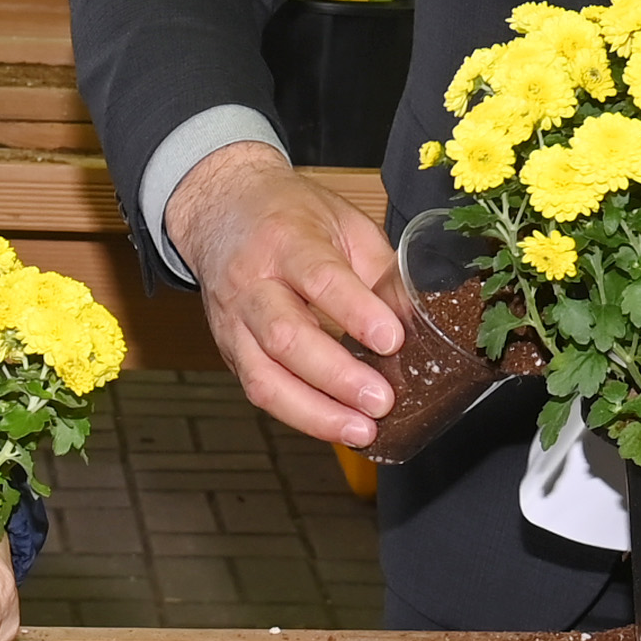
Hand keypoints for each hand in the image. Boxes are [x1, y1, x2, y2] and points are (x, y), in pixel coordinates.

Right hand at [166, 142, 398, 445]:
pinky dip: (299, 415)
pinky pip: (259, 391)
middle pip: (286, 337)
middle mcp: (251, 283)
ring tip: (361, 431)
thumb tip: (419, 322)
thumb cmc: (290, 215)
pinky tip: (335, 426)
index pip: (319, 279)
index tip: (391, 340)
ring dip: (315, 413)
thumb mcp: (344, 222)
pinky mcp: (229, 351)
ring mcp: (234, 322)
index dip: (355, 312)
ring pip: (264, 377)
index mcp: (286, 240)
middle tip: (382, 400)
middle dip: (337, 376)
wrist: (221, 209)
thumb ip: (380, 271)